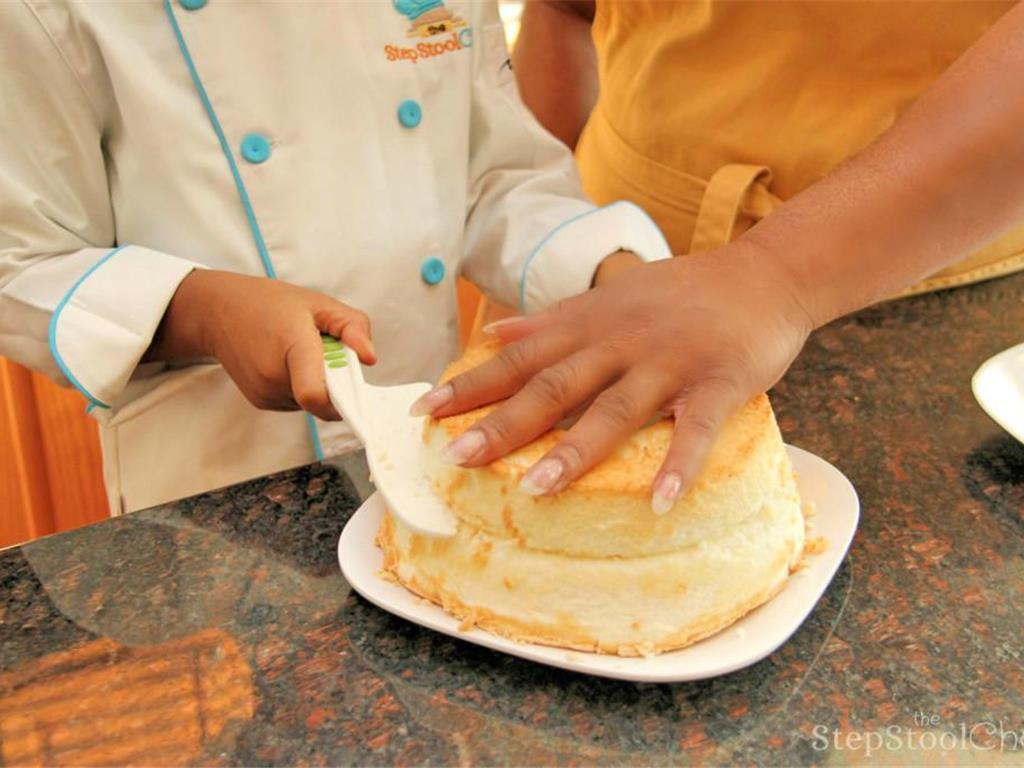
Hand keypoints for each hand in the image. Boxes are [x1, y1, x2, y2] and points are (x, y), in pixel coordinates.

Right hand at [148, 270, 375, 418]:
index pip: (314, 395)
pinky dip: (302, 387)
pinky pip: (296, 403)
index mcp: (292, 347)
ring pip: (310, 404)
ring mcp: (264, 393)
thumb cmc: (270, 304)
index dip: (341, 401)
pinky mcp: (261, 402)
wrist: (218, 312)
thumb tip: (370, 358)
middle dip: (334, 383)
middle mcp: (274, 376)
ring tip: (301, 354)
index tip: (355, 391)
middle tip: (325, 354)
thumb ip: (352, 326)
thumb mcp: (319, 303)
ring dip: (317, 385)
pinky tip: (289, 363)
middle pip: (322, 399)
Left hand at [411, 242, 811, 511]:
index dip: (472, 385)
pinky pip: (695, 427)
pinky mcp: (718, 381)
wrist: (765, 273)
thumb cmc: (681, 293)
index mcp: (591, 325)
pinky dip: (679, 464)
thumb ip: (549, 320)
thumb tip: (490, 333)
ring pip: (615, 407)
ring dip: (574, 449)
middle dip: (504, 422)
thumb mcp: (608, 297)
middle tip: (457, 458)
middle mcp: (621, 341)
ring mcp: (670, 361)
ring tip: (534, 489)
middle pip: (554, 385)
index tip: (425, 412)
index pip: (521, 357)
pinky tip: (659, 503)